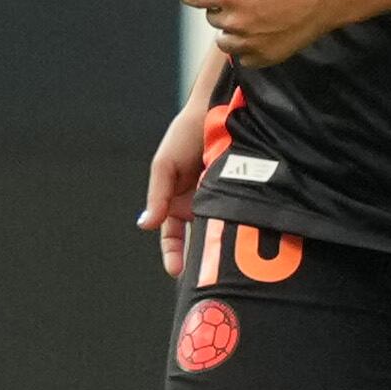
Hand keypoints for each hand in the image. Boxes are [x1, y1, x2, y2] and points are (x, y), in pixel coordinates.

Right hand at [137, 84, 224, 278]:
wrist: (216, 110)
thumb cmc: (185, 134)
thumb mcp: (164, 165)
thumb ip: (157, 196)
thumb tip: (145, 225)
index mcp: (177, 203)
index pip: (173, 238)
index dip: (174, 255)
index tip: (176, 270)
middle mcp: (201, 206)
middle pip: (199, 241)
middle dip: (200, 260)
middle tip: (203, 279)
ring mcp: (223, 201)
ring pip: (222, 232)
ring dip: (222, 247)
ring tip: (224, 265)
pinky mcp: (243, 194)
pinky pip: (242, 215)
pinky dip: (242, 228)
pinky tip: (245, 239)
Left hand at [187, 0, 349, 68]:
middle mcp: (234, 21)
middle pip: (212, 18)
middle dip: (220, 8)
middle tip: (241, 0)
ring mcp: (248, 41)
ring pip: (224, 41)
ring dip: (230, 31)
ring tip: (249, 19)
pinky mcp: (263, 56)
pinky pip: (244, 58)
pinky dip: (247, 49)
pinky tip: (260, 35)